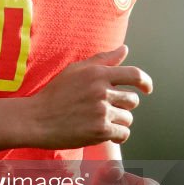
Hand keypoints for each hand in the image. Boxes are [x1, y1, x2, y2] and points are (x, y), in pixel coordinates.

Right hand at [28, 45, 151, 149]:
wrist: (36, 119)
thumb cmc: (55, 94)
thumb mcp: (75, 70)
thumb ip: (102, 59)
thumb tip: (125, 49)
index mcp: (97, 74)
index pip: (134, 75)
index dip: (145, 82)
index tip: (146, 89)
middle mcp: (101, 91)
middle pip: (132, 100)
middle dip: (123, 105)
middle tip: (106, 109)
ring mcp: (101, 112)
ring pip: (128, 118)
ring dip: (118, 121)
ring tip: (100, 121)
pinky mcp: (100, 131)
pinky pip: (123, 134)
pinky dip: (116, 135)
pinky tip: (102, 132)